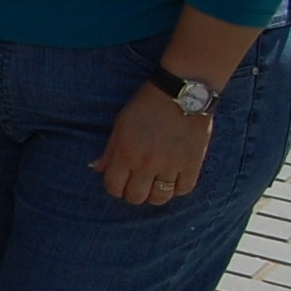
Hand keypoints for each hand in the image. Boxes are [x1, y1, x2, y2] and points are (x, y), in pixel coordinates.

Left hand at [92, 82, 212, 205]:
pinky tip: (174, 180)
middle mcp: (147, 163)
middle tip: (138, 185)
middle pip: (136, 197)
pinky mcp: (192, 163)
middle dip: (134, 194)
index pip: (114, 187)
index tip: (120, 184)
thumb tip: (97, 169)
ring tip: (155, 186)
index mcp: (126, 153)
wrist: (181, 93)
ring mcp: (171, 165)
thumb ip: (110, 151)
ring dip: (155, 195)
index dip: (115, 188)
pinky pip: (184, 189)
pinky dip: (178, 188)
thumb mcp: (121, 124)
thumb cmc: (146, 105)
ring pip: (160, 198)